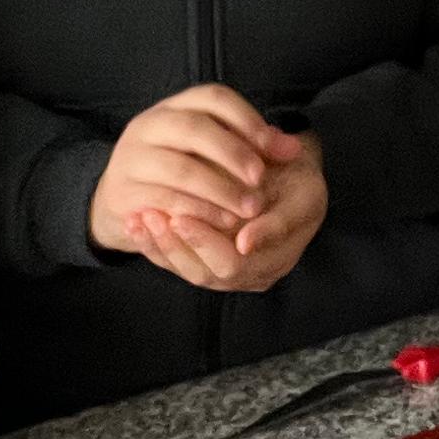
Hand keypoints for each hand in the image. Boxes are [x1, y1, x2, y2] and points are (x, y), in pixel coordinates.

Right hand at [94, 87, 289, 253]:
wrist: (120, 202)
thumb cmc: (178, 171)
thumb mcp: (210, 152)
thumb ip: (251, 146)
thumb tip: (293, 148)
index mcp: (174, 107)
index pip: (213, 97)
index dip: (247, 119)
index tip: (275, 148)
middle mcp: (149, 125)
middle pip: (194, 128)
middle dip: (233, 153)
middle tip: (261, 179)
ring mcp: (132, 158)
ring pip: (180, 168)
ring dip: (220, 189)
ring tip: (250, 208)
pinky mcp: (123, 192)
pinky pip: (164, 200)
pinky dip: (198, 211)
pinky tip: (223, 222)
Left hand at [132, 135, 326, 293]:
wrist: (290, 165)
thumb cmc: (298, 175)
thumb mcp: (303, 192)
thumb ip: (279, 221)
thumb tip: (246, 244)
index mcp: (279, 258)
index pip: (234, 264)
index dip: (205, 244)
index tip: (181, 217)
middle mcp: (254, 273)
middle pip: (207, 273)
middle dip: (175, 245)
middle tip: (152, 216)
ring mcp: (230, 269)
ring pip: (188, 270)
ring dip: (160, 245)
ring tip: (138, 219)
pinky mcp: (207, 259)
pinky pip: (177, 261)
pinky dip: (154, 244)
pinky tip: (134, 222)